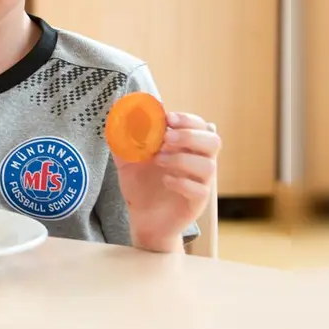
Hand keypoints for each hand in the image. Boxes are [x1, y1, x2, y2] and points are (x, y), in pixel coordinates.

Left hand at [116, 111, 220, 251]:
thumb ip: (123, 136)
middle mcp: (198, 162)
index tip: (168, 118)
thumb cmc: (141, 185)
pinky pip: (200, 190)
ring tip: (159, 160)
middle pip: (213, 142)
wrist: (142, 219)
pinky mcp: (197, 203)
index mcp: (187, 147)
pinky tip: (165, 181)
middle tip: (166, 138)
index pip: (200, 126)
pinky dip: (182, 183)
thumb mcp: (127, 159)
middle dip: (190, 136)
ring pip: (208, 166)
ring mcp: (201, 183)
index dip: (188, 119)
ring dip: (182, 159)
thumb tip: (116, 109)